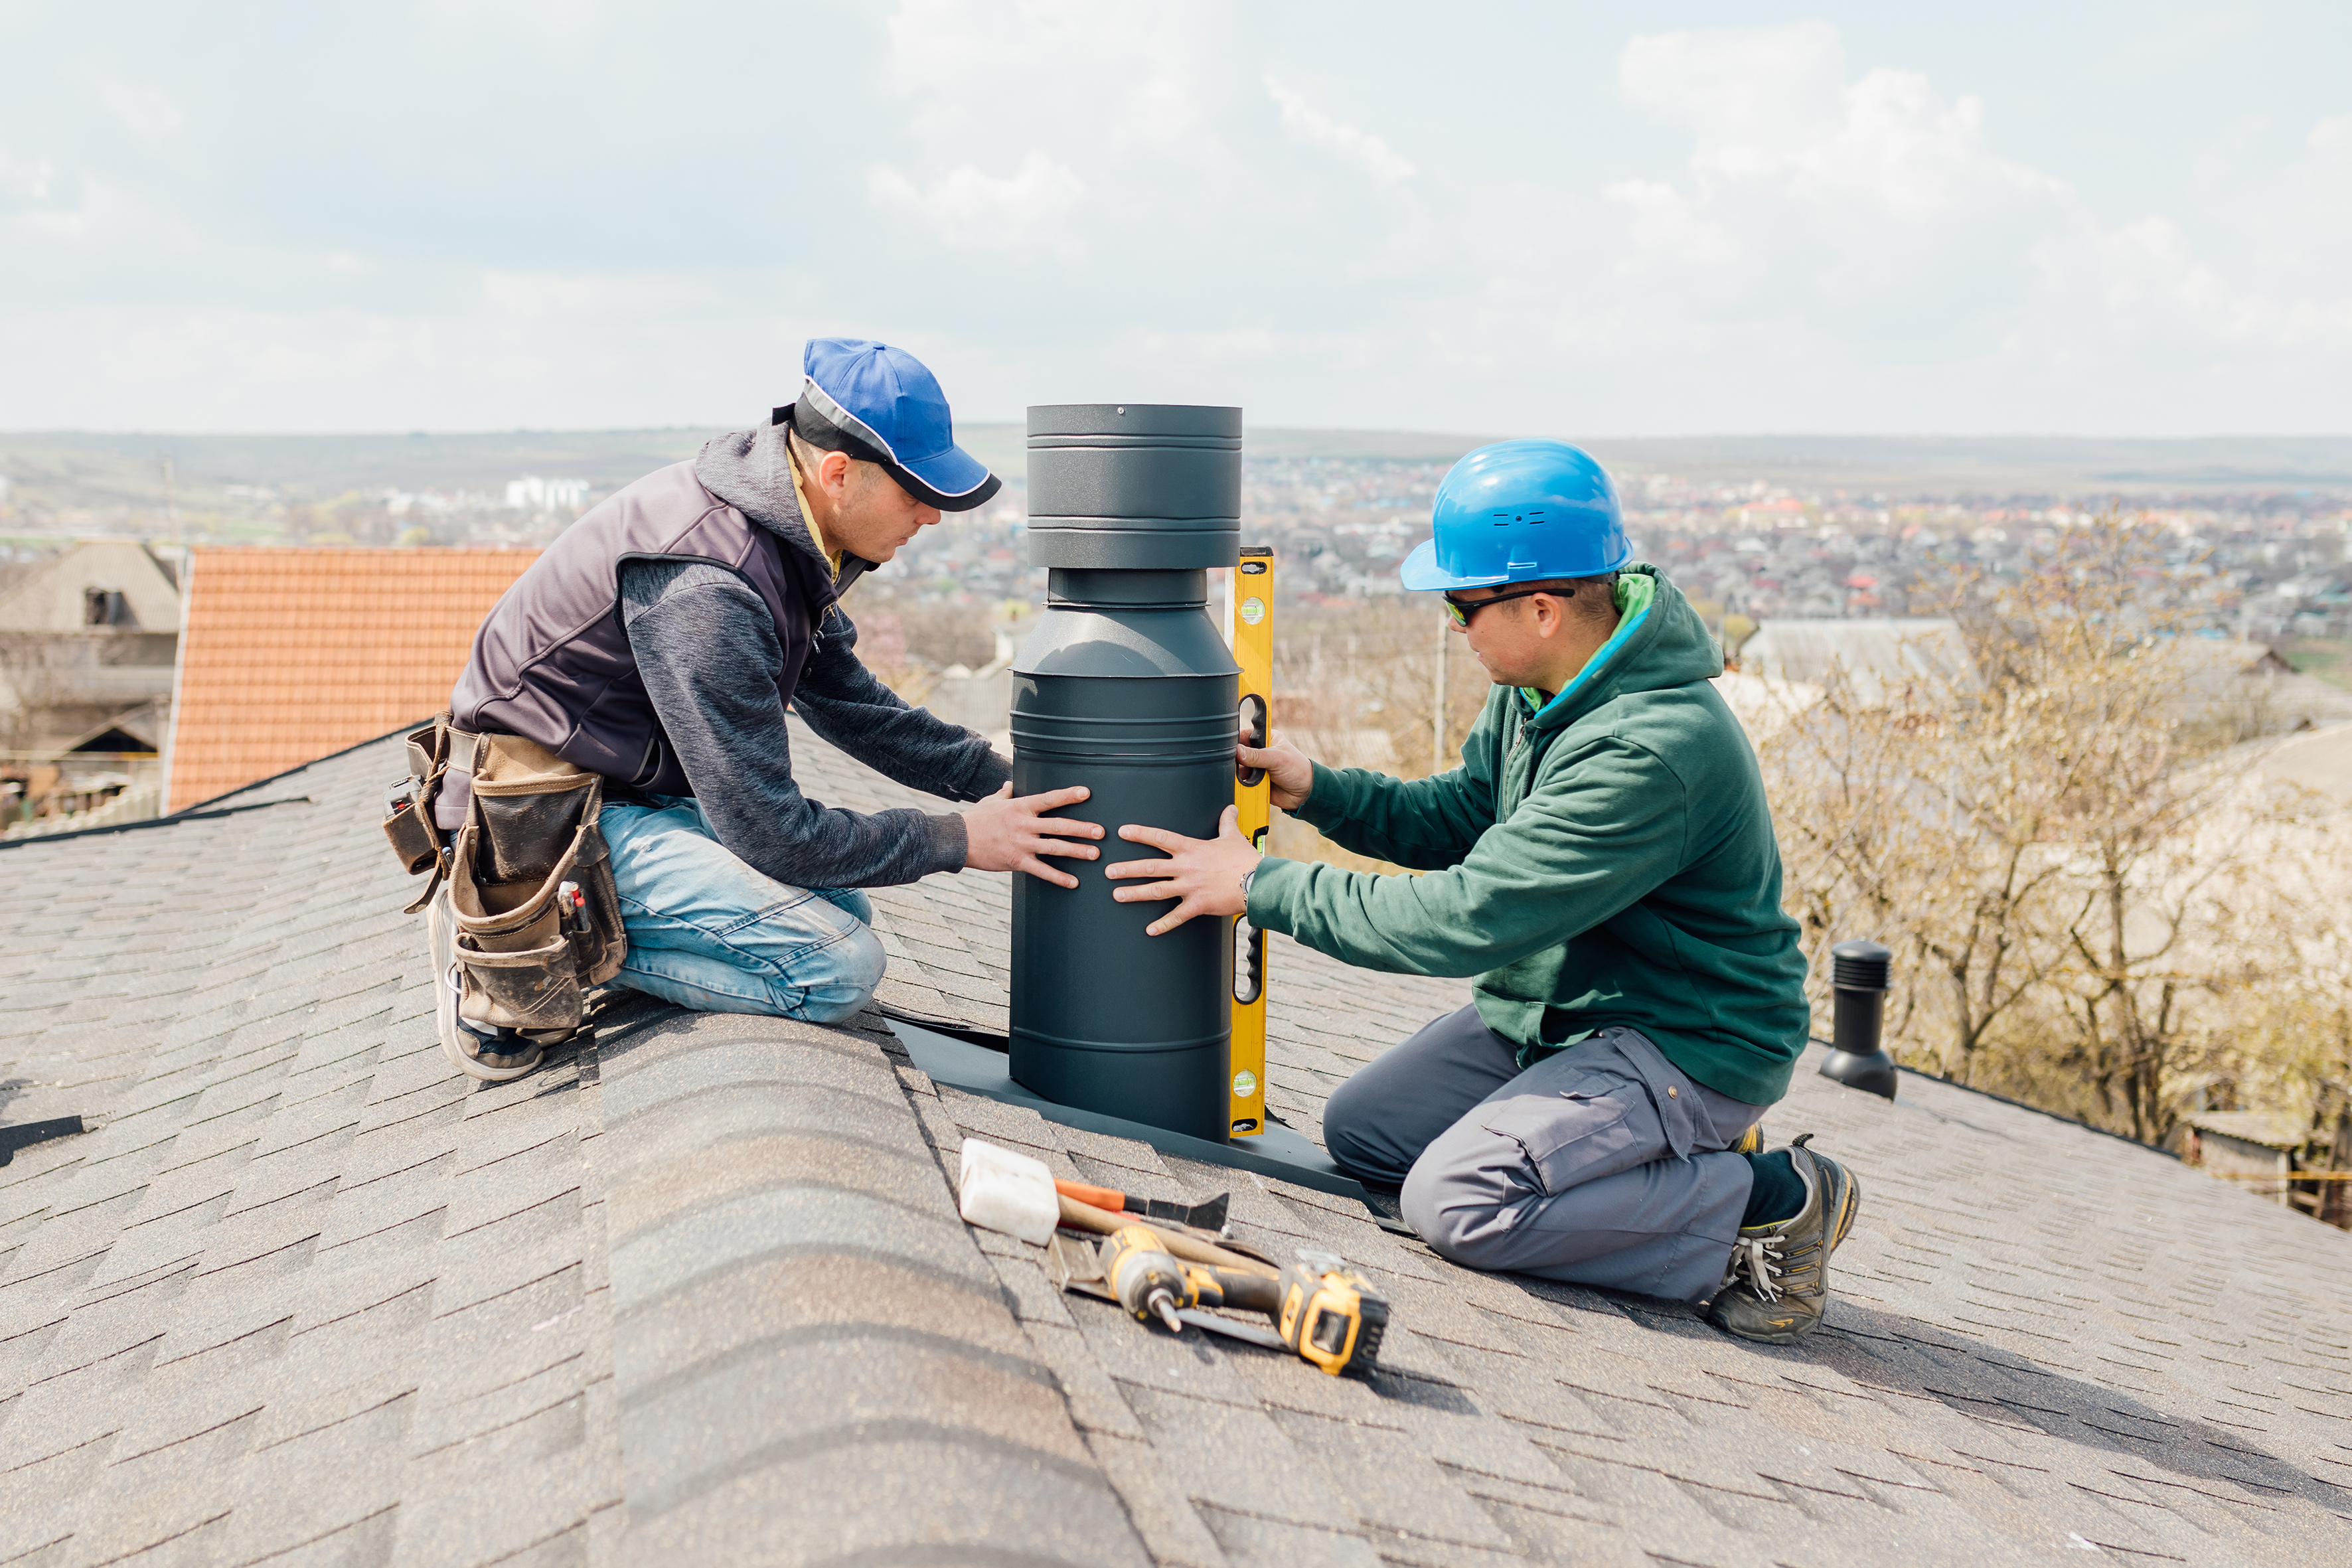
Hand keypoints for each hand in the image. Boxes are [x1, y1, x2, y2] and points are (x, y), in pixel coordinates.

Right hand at [963, 783, 1102, 887]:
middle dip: (1082, 829)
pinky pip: (1042, 871)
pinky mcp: (1017, 862)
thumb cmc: (976, 819)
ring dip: (1077, 851)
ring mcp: (1021, 844)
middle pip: (1059, 826)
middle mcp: (1024, 825)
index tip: (1087, 793)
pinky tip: (1074, 883)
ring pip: (1055, 848)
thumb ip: (1006, 793)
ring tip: (1095, 854)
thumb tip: (1012, 783)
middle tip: (1101, 832)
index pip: (1049, 799)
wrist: (957, 840)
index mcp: (1020, 807)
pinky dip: (1059, 878)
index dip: (1068, 795)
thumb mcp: (991, 801)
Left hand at [1105, 805, 1259, 935]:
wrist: (1258, 881)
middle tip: (1108, 871)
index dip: (1140, 834)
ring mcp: (1190, 887)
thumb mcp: (1233, 837)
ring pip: (1156, 890)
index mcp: (1192, 848)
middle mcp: (1186, 867)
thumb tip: (1230, 808)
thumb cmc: (1245, 859)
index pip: (1160, 838)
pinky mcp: (1198, 905)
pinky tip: (1149, 930)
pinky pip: (1176, 917)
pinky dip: (1163, 924)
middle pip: (1150, 866)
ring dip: (1134, 893)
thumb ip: (1227, 822)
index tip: (1122, 832)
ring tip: (1117, 895)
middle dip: (1127, 869)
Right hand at [1240, 732, 1313, 810]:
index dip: (1236, 742)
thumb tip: (1237, 751)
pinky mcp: (1254, 780)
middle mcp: (1259, 751)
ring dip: (1242, 774)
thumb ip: (1256, 755)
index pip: (1244, 736)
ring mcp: (1256, 767)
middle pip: (1238, 753)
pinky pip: (1242, 782)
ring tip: (1253, 777)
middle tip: (1244, 766)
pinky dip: (1244, 784)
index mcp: (1266, 738)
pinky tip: (1251, 785)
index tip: (1231, 749)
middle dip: (1238, 761)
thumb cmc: (1297, 769)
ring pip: (1238, 769)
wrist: (1304, 793)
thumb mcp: (1277, 759)